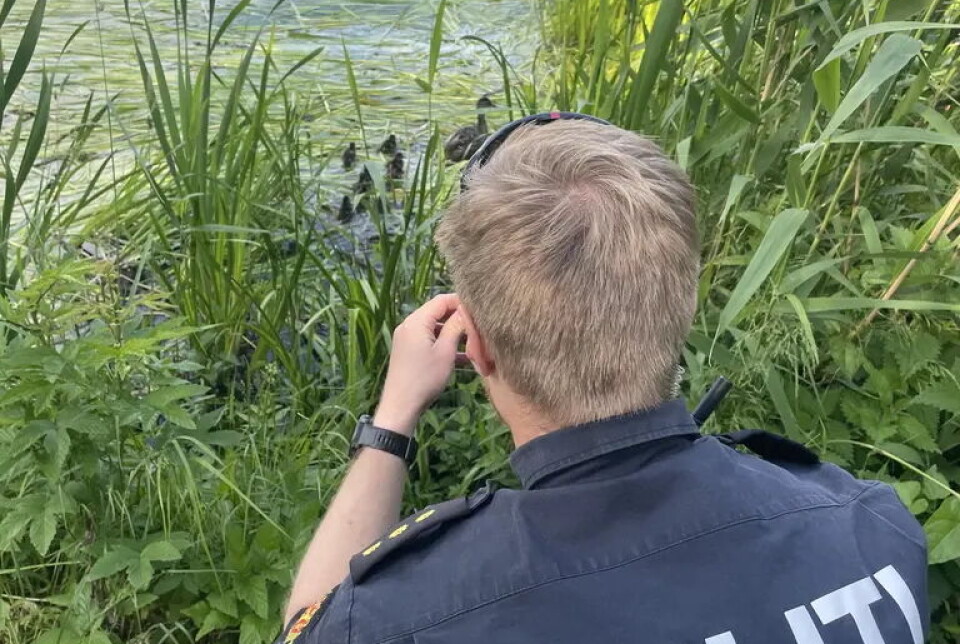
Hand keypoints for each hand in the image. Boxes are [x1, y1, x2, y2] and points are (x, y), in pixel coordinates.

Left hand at [373, 294, 466, 435]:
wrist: (401, 406)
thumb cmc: (425, 378)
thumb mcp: (445, 351)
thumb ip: (456, 327)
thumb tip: (465, 310)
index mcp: (416, 321)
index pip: (441, 300)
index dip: (461, 302)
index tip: (480, 310)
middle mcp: (409, 325)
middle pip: (438, 313)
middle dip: (459, 319)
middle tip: (480, 327)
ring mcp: (407, 339)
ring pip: (435, 328)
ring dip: (454, 334)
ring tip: (475, 344)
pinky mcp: (408, 351)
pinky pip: (429, 341)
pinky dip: (444, 345)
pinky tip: (464, 358)